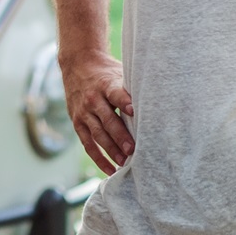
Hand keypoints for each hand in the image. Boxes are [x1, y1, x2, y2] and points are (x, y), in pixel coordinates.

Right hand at [60, 50, 133, 173]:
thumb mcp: (119, 72)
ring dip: (111, 149)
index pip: (116, 94)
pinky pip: (87, 144)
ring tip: (123, 163)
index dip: (124, 102)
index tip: (134, 111)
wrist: (78, 64)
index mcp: (106, 84)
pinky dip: (98, 158)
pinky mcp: (77, 122)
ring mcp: (83, 112)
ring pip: (97, 134)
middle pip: (107, 120)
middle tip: (133, 150)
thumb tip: (158, 103)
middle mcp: (93, 99)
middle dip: (120, 136)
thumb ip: (132, 89)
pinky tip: (110, 170)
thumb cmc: (106, 72)